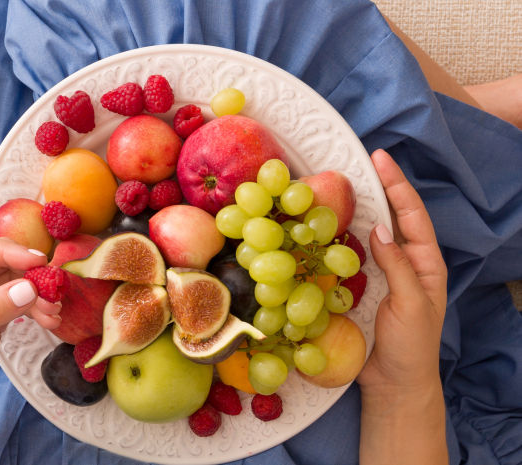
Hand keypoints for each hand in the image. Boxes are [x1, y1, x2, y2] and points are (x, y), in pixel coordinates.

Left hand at [0, 235, 60, 414]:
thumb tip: (28, 288)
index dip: (7, 251)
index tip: (37, 260)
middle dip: (27, 273)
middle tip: (53, 285)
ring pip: (12, 281)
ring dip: (36, 293)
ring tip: (53, 310)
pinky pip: (17, 300)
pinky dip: (34, 307)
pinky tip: (49, 318)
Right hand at [357, 149, 447, 393]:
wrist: (393, 383)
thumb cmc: (411, 346)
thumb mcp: (411, 304)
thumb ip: (398, 266)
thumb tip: (380, 228)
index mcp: (425, 263)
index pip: (411, 215)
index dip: (396, 185)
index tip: (379, 159)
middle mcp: (402, 262)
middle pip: (390, 216)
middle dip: (376, 187)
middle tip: (355, 161)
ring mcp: (379, 274)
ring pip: (365, 233)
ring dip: (352, 209)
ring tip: (335, 185)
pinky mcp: (357, 287)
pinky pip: (346, 256)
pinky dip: (335, 237)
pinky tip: (319, 227)